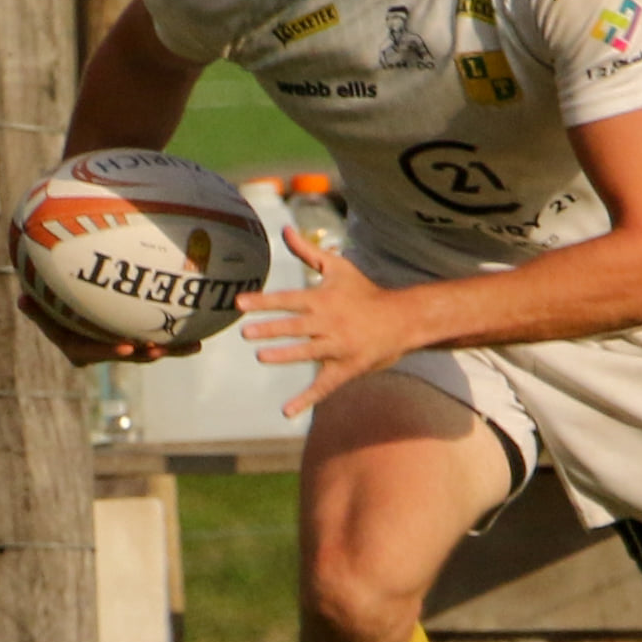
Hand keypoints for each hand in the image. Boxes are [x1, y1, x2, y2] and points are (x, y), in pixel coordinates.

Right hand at [18, 293, 199, 367]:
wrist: (65, 304)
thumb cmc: (49, 302)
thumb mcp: (40, 306)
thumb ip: (36, 307)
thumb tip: (22, 298)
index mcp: (77, 348)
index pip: (92, 352)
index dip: (109, 351)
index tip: (127, 347)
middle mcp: (101, 351)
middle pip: (125, 354)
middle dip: (145, 354)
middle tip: (161, 350)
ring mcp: (121, 346)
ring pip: (147, 351)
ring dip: (169, 349)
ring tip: (191, 347)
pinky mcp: (136, 339)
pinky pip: (157, 341)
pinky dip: (177, 342)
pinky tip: (200, 342)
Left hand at [236, 229, 414, 417]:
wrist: (401, 319)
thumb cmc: (364, 292)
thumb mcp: (338, 268)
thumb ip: (308, 251)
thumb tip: (284, 230)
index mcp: (324, 299)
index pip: (288, 300)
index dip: (264, 302)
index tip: (240, 303)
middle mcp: (329, 323)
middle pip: (295, 326)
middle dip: (270, 329)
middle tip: (246, 332)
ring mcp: (338, 347)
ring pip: (307, 353)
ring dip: (284, 355)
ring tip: (261, 355)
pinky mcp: (346, 368)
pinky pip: (324, 386)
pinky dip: (306, 400)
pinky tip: (286, 411)